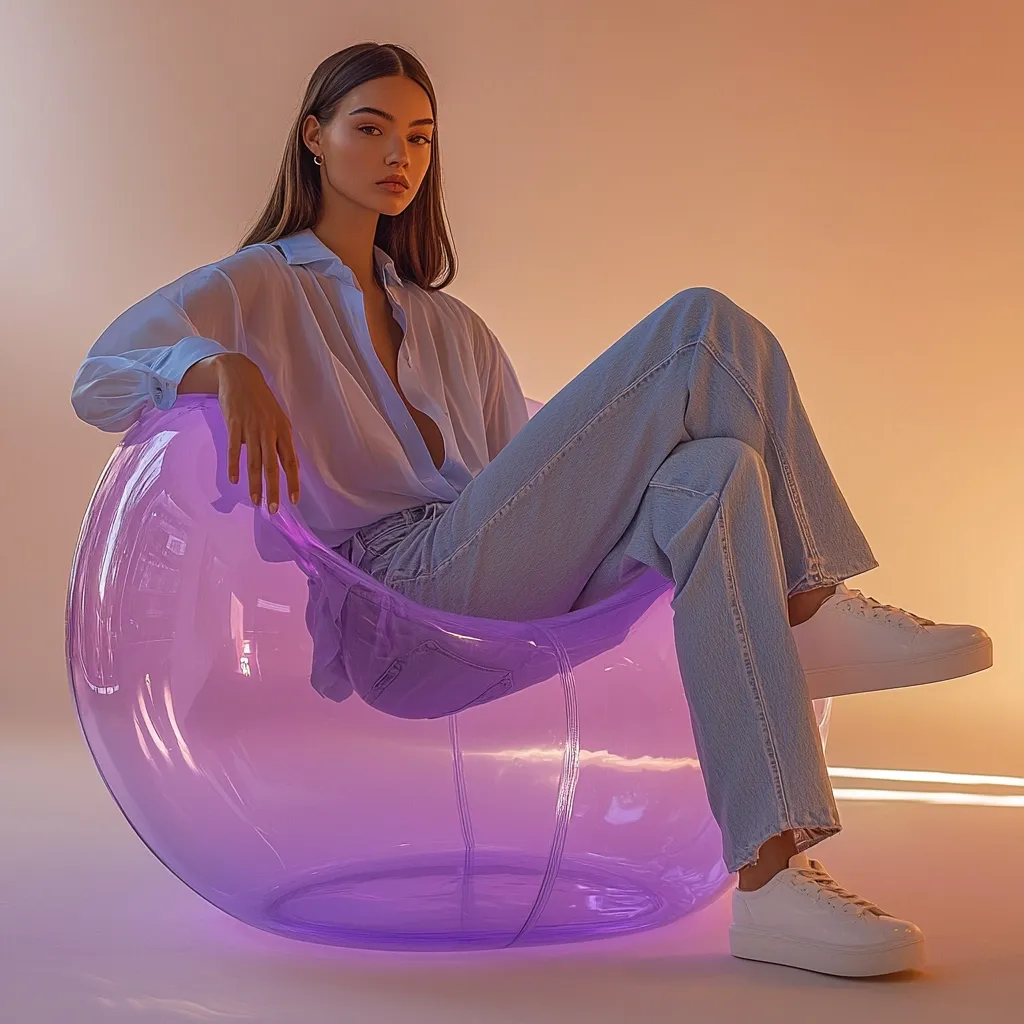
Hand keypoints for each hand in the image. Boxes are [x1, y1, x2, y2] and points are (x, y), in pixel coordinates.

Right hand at [202, 353, 300, 512]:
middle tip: (273, 509)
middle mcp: (270, 431)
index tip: (294, 500)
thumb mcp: (276, 417)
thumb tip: (283, 463)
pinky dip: (234, 465)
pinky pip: (235, 449)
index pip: (291, 461)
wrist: (239, 375)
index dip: (293, 481)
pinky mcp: (234, 424)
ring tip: (255, 501)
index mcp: (283, 430)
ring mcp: (252, 428)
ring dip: (255, 484)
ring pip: (254, 462)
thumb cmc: (260, 399)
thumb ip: (279, 440)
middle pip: (273, 466)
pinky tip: (234, 480)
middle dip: (274, 489)